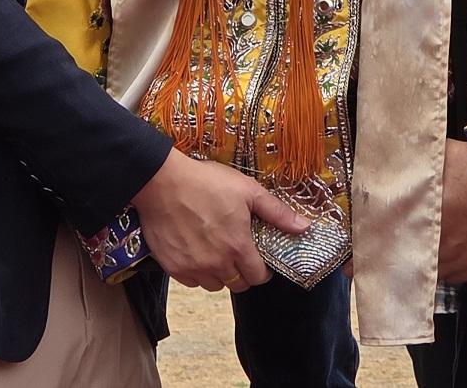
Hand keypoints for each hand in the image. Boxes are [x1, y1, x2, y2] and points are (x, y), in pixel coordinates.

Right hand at [132, 148, 309, 293]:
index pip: (258, 277)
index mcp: (238, 247)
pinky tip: (196, 251)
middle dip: (242, 273)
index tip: (258, 258)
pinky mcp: (173, 267)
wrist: (161, 181)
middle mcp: (217, 263)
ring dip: (219, 274)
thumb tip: (305, 227)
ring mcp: (193, 267)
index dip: (262, 269)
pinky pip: (191, 282)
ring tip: (216, 251)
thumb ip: (277, 213)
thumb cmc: (205, 182)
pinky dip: (197, 272)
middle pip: (238, 284)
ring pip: (214, 285)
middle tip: (237, 253)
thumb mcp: (247, 190)